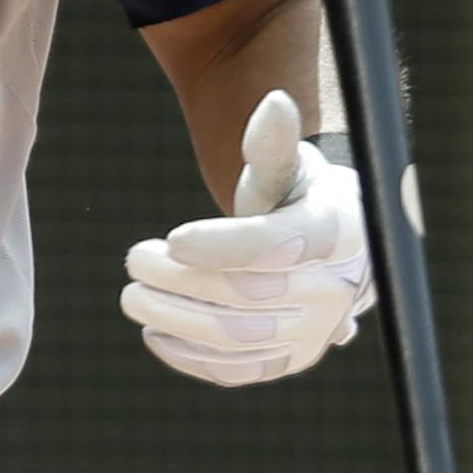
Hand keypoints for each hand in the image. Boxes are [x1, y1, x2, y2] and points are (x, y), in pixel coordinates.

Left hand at [120, 88, 374, 385]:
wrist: (319, 246)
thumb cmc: (294, 195)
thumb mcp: (286, 165)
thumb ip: (273, 142)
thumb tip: (274, 102)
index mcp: (340, 233)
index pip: (279, 246)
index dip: (223, 246)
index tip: (170, 238)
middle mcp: (336, 290)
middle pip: (248, 295)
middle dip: (180, 280)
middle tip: (132, 260)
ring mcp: (314, 334)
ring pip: (238, 337)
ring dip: (175, 319)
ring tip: (132, 295)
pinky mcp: (288, 361)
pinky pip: (239, 370)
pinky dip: (192, 357)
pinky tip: (156, 333)